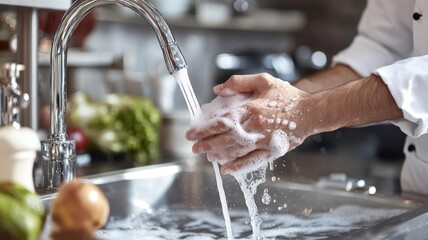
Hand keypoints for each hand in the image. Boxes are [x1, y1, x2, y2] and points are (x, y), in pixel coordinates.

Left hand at [186, 73, 311, 173]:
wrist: (311, 112)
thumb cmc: (288, 96)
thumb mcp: (264, 81)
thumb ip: (239, 82)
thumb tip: (217, 89)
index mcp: (252, 108)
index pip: (222, 121)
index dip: (205, 129)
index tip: (192, 133)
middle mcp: (256, 126)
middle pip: (226, 138)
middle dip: (207, 144)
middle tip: (194, 147)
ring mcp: (264, 140)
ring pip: (236, 151)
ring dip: (219, 155)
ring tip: (207, 156)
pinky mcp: (272, 151)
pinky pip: (253, 161)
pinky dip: (239, 166)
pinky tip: (227, 169)